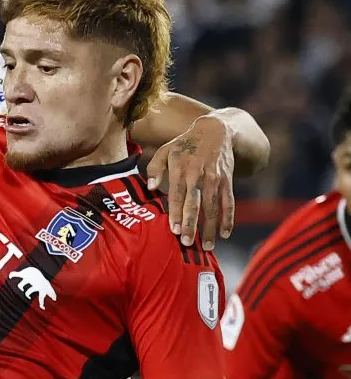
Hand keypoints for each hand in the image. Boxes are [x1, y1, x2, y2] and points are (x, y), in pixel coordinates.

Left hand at [145, 115, 235, 250]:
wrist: (215, 131)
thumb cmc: (184, 145)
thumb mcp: (165, 151)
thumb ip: (155, 168)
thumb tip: (150, 187)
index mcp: (181, 169)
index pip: (177, 195)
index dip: (175, 213)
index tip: (173, 230)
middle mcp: (199, 176)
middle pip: (195, 204)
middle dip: (191, 225)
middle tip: (187, 243)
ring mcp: (216, 179)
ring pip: (213, 208)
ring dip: (210, 228)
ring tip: (206, 247)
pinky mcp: (228, 181)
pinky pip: (229, 203)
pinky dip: (228, 219)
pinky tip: (224, 234)